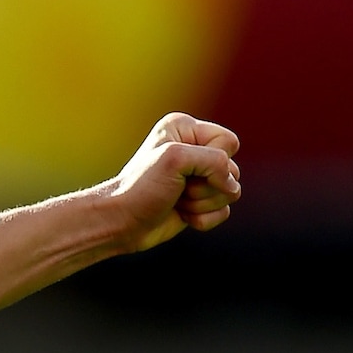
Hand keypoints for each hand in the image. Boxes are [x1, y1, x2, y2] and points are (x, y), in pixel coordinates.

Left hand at [107, 112, 241, 253]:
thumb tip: (232, 187)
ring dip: (202, 203)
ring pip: (230, 192)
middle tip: (176, 189)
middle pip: (233, 170)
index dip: (213, 161)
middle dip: (206, 186)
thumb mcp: (175, 160)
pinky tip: (180, 215)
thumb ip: (215, 161)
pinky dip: (203, 218)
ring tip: (176, 201)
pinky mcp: (199, 202)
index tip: (182, 170)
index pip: (229, 142)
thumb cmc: (140, 189)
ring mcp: (198, 178)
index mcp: (185, 129)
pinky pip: (223, 211)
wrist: (119, 223)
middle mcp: (193, 149)